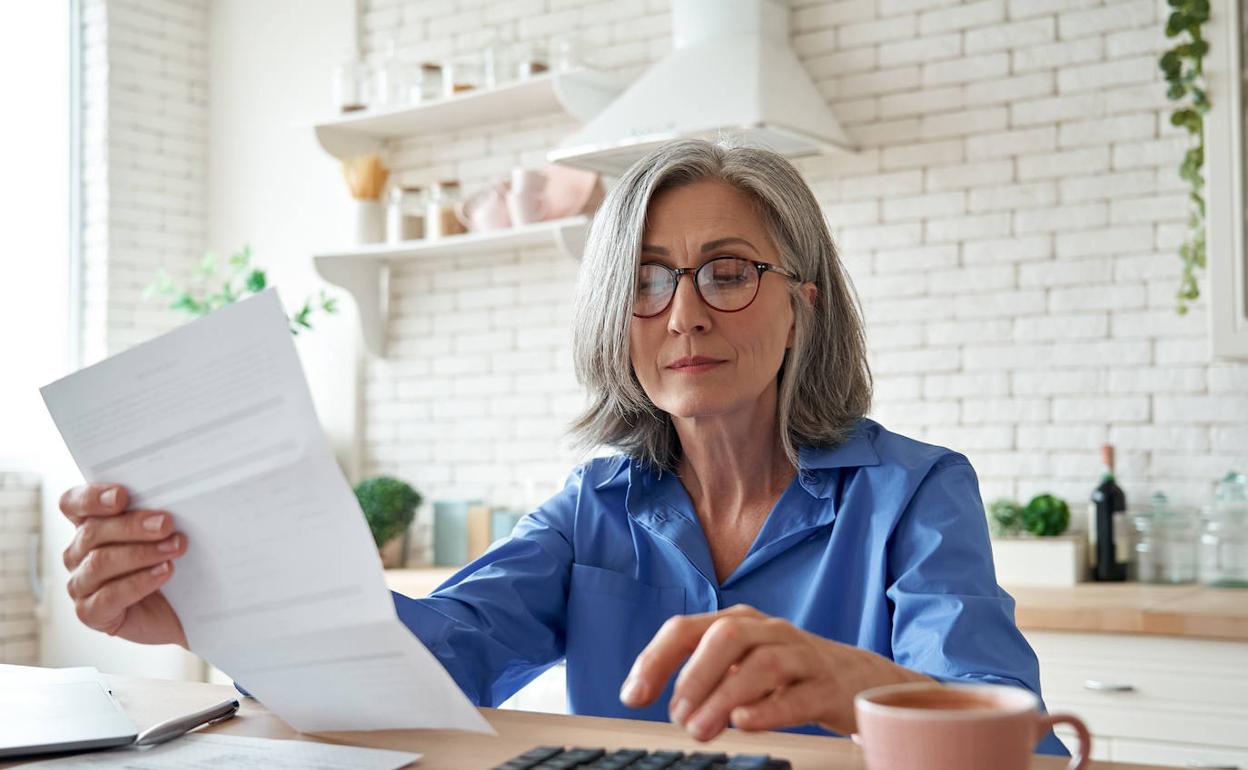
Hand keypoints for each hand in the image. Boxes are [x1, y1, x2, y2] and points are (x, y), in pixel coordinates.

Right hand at [60, 484, 188, 647]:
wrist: (178, 609)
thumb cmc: (165, 562)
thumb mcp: (160, 534)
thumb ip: (153, 515)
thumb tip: (168, 503)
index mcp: (88, 525)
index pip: (73, 504)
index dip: (92, 498)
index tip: (121, 496)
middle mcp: (77, 554)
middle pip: (93, 532)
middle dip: (133, 525)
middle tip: (166, 523)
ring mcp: (80, 584)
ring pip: (100, 563)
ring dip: (142, 553)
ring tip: (175, 548)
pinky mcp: (90, 613)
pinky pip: (109, 596)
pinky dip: (140, 582)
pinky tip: (164, 572)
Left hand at [618, 604, 929, 740]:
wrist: (857, 679)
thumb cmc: (786, 672)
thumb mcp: (738, 663)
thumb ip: (696, 673)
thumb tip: (643, 693)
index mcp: (738, 622)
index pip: (687, 629)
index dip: (655, 660)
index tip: (632, 696)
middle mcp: (768, 631)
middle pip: (727, 636)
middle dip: (695, 675)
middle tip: (676, 716)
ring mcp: (802, 655)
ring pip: (763, 664)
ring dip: (725, 696)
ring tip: (701, 729)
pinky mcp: (827, 686)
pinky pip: (799, 693)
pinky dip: (769, 708)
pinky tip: (744, 722)